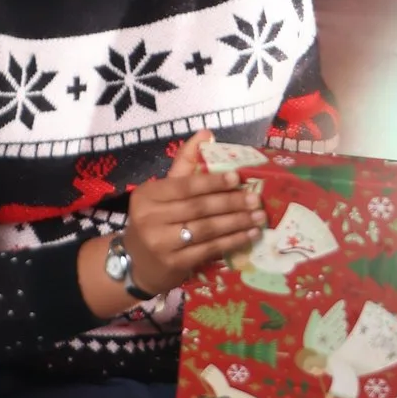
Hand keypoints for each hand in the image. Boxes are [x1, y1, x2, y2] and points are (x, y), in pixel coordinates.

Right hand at [118, 133, 265, 298]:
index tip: (237, 177)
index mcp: (148, 195)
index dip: (212, 181)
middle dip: (231, 203)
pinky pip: (209, 249)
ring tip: (258, 217)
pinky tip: (248, 235)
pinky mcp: (174, 264)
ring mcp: (161, 244)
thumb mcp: (162, 192)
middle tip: (256, 199)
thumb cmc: (155, 220)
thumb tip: (207, 133)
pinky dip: (232, 241)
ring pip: (207, 229)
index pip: (184, 186)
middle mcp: (150, 219)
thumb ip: (184, 163)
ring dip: (236, 223)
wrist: (138, 263)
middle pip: (198, 208)